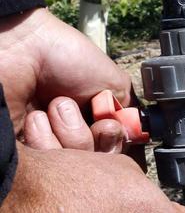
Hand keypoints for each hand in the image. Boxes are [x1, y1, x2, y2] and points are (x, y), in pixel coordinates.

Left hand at [0, 7, 131, 151]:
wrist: (22, 47)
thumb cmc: (65, 56)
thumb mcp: (112, 82)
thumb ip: (129, 115)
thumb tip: (134, 139)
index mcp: (94, 120)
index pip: (114, 151)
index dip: (115, 143)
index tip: (109, 125)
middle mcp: (72, 134)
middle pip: (97, 164)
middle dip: (96, 141)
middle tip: (88, 118)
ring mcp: (47, 142)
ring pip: (72, 165)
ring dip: (70, 133)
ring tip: (55, 106)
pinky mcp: (24, 151)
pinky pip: (44, 164)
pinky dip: (45, 139)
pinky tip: (38, 117)